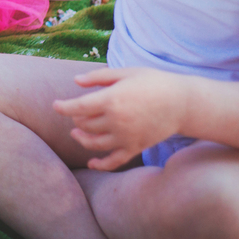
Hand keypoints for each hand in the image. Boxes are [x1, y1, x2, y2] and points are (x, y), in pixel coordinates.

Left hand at [53, 67, 189, 170]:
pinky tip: (92, 163)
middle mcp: (116, 121)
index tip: (55, 105)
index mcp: (111, 100)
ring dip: (81, 139)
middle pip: (85, 125)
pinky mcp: (135, 147)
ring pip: (94, 144)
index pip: (78, 107)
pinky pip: (114, 161)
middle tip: (76, 113)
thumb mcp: (125, 73)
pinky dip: (101, 165)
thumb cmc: (152, 82)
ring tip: (76, 133)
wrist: (182, 102)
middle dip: (76, 119)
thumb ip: (98, 78)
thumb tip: (75, 82)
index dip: (63, 107)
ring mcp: (125, 137)